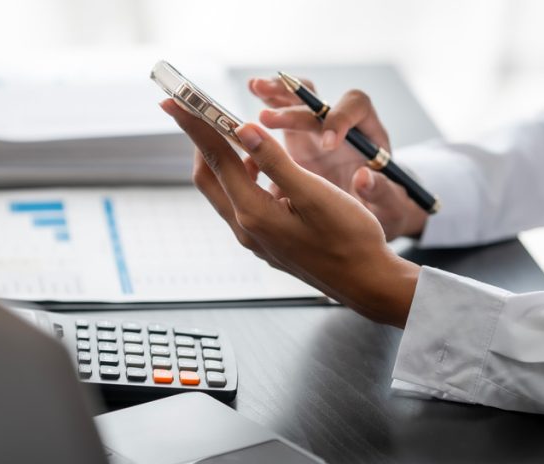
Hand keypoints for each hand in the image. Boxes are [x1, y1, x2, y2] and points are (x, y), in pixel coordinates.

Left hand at [160, 98, 419, 327]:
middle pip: (209, 176)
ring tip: (236, 135)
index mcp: (254, 213)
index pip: (215, 158)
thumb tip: (243, 130)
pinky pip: (244, 202)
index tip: (175, 101)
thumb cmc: (350, 240)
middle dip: (203, 142)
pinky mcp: (267, 241)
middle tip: (199, 113)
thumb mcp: (315, 194)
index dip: (195, 126)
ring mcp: (255, 238)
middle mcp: (246, 228)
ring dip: (226, 160)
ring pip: (226, 190)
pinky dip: (246, 178)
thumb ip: (276, 162)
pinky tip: (266, 170)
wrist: (368, 282)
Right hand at [249, 77, 427, 240]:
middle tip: (269, 119)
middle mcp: (341, 124)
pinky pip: (282, 112)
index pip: (355, 108)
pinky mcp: (299, 137)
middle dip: (294, 107)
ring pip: (298, 98)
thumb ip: (381, 192)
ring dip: (276, 93)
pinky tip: (249, 96)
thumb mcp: (389, 206)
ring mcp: (318, 128)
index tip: (327, 143)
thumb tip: (364, 178)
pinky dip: (267, 103)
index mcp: (368, 134)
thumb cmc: (384, 206)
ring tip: (255, 87)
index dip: (340, 120)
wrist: (370, 211)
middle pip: (319, 100)